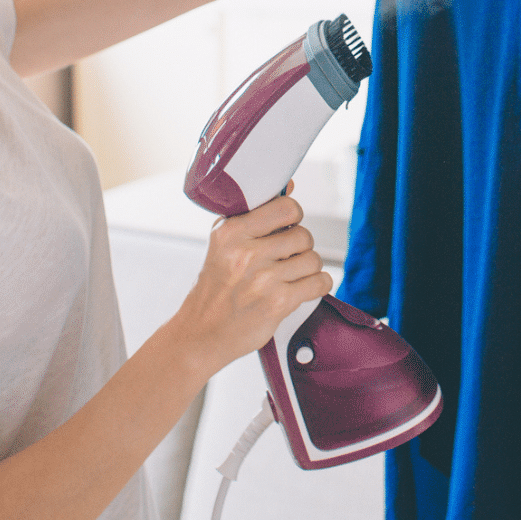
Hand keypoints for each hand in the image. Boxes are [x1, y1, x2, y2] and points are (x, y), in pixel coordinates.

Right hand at [171, 182, 331, 374]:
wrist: (201, 333)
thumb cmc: (215, 287)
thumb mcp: (223, 245)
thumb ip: (253, 216)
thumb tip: (288, 186)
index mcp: (231, 231)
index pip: (286, 207)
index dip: (292, 217)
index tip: (286, 228)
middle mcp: (246, 253)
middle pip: (303, 234)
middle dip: (300, 247)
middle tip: (285, 259)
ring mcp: (263, 278)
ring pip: (313, 259)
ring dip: (308, 268)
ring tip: (290, 276)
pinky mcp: (278, 303)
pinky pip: (319, 282)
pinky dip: (317, 285)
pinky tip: (302, 288)